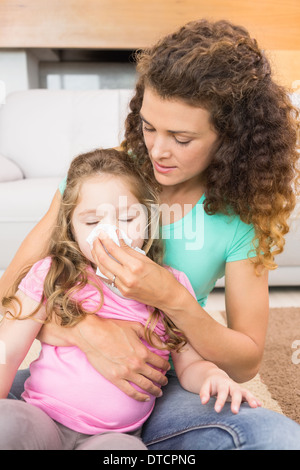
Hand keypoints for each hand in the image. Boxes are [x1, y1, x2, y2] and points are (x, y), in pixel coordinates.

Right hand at [38, 314, 169, 401]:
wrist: (92, 335)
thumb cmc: (113, 328)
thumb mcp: (135, 326)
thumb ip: (151, 335)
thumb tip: (162, 343)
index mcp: (143, 351)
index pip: (160, 362)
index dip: (165, 365)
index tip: (167, 367)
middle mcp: (137, 364)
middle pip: (155, 376)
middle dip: (163, 380)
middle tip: (165, 382)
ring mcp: (126, 373)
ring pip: (146, 386)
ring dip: (155, 390)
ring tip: (159, 392)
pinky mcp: (116, 379)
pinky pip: (131, 392)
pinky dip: (140, 397)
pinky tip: (145, 398)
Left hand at [91, 231, 178, 309]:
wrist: (168, 297)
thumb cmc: (162, 277)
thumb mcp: (147, 260)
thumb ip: (130, 251)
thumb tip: (118, 239)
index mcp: (135, 266)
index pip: (114, 250)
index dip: (105, 240)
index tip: (102, 233)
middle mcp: (127, 277)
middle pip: (104, 260)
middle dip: (97, 247)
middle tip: (95, 239)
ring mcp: (123, 286)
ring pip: (103, 270)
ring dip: (97, 258)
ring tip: (95, 248)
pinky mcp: (123, 292)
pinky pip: (109, 278)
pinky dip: (103, 269)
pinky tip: (102, 262)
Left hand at [200, 369, 261, 413]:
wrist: (218, 377)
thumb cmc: (211, 384)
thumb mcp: (206, 386)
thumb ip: (204, 393)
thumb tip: (203, 402)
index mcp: (222, 383)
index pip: (222, 392)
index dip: (220, 401)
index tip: (217, 410)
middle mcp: (232, 385)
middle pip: (235, 392)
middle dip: (236, 402)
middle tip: (234, 412)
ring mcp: (239, 389)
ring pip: (246, 393)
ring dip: (251, 399)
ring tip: (255, 406)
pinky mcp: (243, 393)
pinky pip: (250, 396)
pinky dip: (255, 400)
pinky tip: (260, 405)